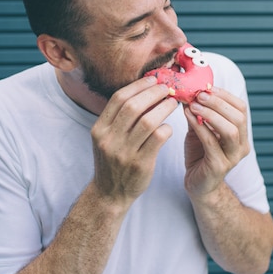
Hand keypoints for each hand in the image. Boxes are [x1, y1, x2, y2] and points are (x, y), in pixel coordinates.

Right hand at [91, 76, 177, 204]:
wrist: (109, 194)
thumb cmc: (113, 161)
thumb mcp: (107, 138)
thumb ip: (119, 117)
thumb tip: (144, 90)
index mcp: (99, 129)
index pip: (119, 98)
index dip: (138, 86)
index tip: (153, 80)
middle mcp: (109, 139)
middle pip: (133, 106)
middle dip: (153, 93)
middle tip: (167, 88)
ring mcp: (124, 153)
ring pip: (148, 121)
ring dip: (164, 108)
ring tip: (173, 103)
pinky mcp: (140, 165)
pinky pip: (158, 139)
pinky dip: (166, 128)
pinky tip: (168, 127)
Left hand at [183, 87, 250, 196]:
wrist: (198, 185)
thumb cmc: (199, 155)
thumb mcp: (201, 130)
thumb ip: (200, 113)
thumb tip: (190, 89)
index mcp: (241, 134)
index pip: (241, 108)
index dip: (225, 95)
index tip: (206, 87)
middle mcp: (241, 146)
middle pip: (238, 117)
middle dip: (218, 102)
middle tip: (198, 94)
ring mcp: (232, 157)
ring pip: (230, 130)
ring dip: (210, 114)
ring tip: (193, 105)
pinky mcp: (219, 167)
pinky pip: (211, 142)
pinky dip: (199, 127)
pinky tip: (188, 117)